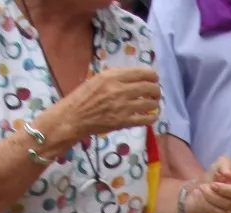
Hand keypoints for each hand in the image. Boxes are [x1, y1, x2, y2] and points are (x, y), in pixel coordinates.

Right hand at [46, 66, 160, 147]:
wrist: (73, 118)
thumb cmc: (83, 97)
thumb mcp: (97, 79)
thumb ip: (116, 77)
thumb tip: (135, 77)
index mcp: (112, 76)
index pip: (141, 73)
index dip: (152, 75)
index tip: (154, 78)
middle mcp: (119, 90)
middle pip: (149, 87)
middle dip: (156, 89)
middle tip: (156, 92)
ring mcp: (123, 107)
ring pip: (150, 103)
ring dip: (155, 103)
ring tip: (153, 103)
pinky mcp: (123, 122)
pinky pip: (146, 119)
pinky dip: (152, 117)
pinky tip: (152, 116)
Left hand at [186, 157, 230, 212]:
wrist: (206, 186)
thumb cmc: (217, 174)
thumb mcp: (221, 163)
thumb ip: (226, 164)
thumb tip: (228, 175)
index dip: (225, 189)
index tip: (213, 184)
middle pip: (229, 203)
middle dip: (212, 195)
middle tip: (202, 186)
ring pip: (221, 211)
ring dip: (207, 200)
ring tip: (200, 191)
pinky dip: (205, 206)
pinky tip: (201, 198)